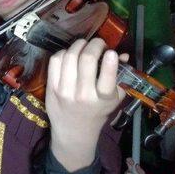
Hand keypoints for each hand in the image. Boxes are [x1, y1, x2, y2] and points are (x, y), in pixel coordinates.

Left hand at [46, 38, 125, 170]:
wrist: (74, 130)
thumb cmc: (97, 111)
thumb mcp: (114, 98)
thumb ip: (121, 77)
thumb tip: (123, 55)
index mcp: (103, 98)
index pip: (107, 78)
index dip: (109, 61)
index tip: (111, 52)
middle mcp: (83, 94)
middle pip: (86, 60)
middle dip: (94, 45)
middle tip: (99, 43)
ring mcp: (65, 90)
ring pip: (69, 57)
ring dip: (79, 45)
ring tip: (85, 45)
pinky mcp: (51, 87)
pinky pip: (55, 61)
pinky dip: (63, 52)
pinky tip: (70, 53)